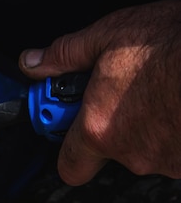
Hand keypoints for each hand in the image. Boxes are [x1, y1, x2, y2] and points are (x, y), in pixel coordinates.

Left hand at [19, 0, 180, 185]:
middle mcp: (132, 153)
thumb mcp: (107, 37)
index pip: (69, 166)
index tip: (69, 122)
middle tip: (120, 91)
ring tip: (156, 88)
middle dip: (110, 122)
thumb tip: (34, 63)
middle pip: (110, 148)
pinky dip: (174, 127)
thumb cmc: (173, 44)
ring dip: (146, 123)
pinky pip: (175, 146)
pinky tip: (175, 98)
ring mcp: (169, 159)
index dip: (67, 146)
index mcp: (98, 128)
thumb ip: (64, 55)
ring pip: (147, 147)